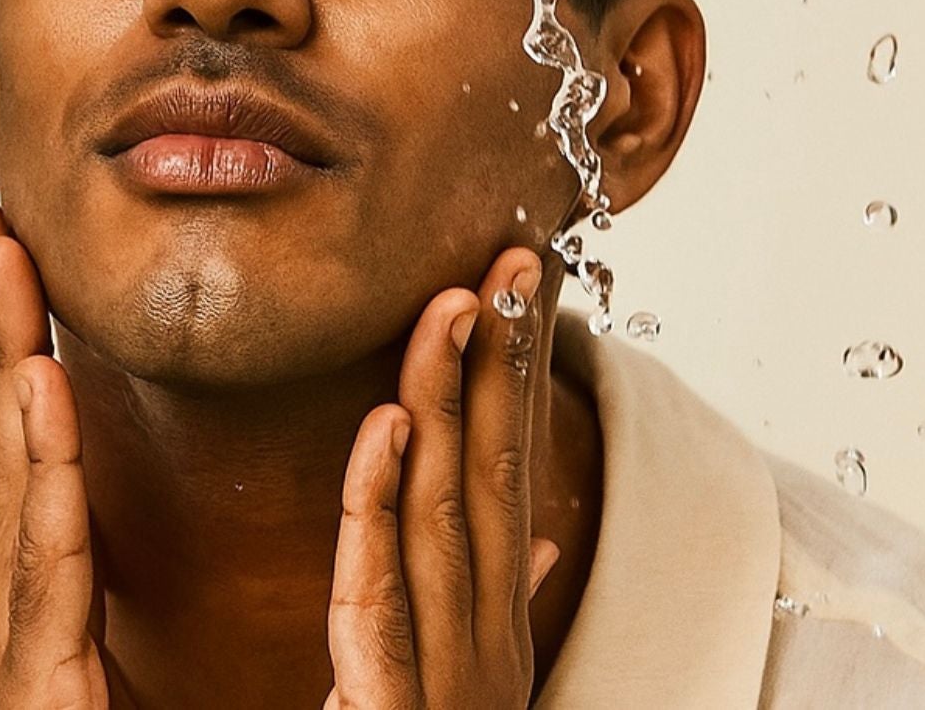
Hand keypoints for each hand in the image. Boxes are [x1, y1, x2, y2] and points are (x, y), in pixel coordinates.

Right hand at [0, 193, 113, 708]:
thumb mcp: (122, 667)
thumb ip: (123, 592)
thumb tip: (160, 514)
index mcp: (25, 599)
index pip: (19, 445)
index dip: (9, 339)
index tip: (11, 245)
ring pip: (3, 481)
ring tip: (2, 263)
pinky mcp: (27, 689)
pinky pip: (40, 564)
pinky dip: (37, 472)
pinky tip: (38, 395)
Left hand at [322, 248, 559, 708]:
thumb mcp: (460, 685)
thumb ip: (490, 607)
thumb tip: (543, 541)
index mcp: (493, 632)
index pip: (505, 482)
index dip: (514, 382)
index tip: (515, 287)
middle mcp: (485, 646)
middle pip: (492, 481)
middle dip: (503, 367)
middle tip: (507, 260)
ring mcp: (449, 680)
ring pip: (448, 518)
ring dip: (451, 404)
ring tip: (455, 307)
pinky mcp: (391, 709)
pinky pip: (381, 596)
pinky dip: (381, 507)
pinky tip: (387, 430)